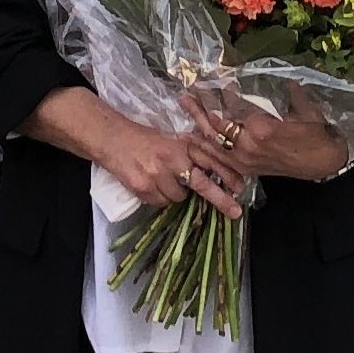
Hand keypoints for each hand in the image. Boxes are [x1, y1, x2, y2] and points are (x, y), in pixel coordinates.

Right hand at [93, 110, 247, 218]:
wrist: (113, 139)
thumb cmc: (144, 139)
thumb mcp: (171, 141)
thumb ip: (189, 154)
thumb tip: (210, 174)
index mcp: (182, 146)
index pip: (210, 161)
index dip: (227, 175)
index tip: (240, 188)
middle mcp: (172, 161)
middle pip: (202, 185)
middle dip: (220, 199)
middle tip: (235, 212)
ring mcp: (158, 176)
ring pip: (179, 198)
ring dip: (176, 194)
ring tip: (163, 180)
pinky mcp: (144, 189)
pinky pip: (161, 203)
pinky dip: (159, 197)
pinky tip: (151, 184)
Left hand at [189, 91, 347, 183]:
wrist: (323, 163)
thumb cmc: (316, 134)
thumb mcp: (304, 109)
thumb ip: (290, 92)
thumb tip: (284, 78)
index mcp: (261, 128)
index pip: (231, 109)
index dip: (216, 95)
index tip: (205, 82)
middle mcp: (248, 146)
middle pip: (216, 126)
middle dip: (199, 110)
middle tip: (185, 95)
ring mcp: (245, 160)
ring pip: (213, 143)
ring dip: (197, 127)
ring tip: (184, 112)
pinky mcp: (246, 169)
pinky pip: (219, 159)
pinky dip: (204, 148)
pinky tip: (193, 140)